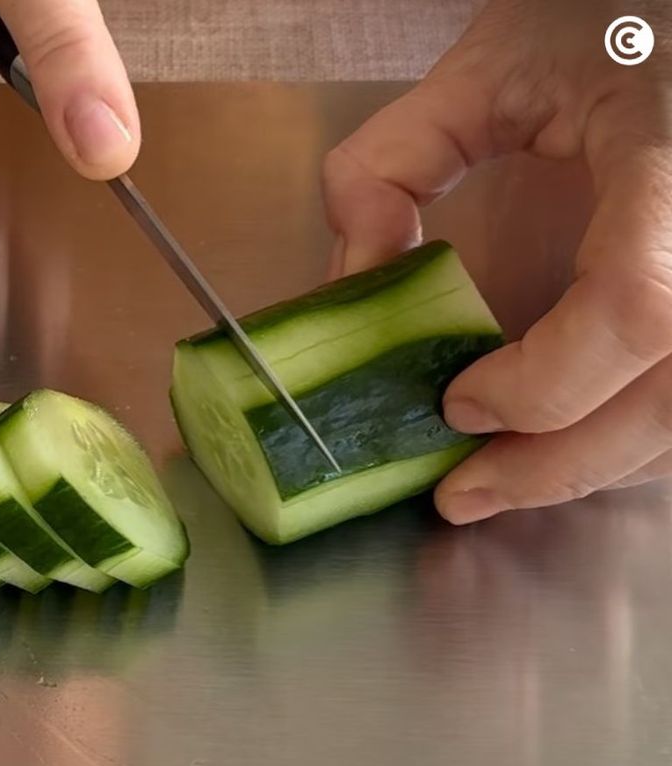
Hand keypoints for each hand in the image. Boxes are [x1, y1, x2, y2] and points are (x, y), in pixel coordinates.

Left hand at [321, 0, 671, 524]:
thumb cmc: (608, 12)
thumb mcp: (488, 68)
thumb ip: (390, 166)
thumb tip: (349, 282)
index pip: (637, 304)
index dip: (547, 380)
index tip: (457, 403)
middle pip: (671, 399)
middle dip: (557, 465)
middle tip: (462, 494)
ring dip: (594, 464)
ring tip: (502, 482)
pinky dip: (628, 434)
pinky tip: (563, 442)